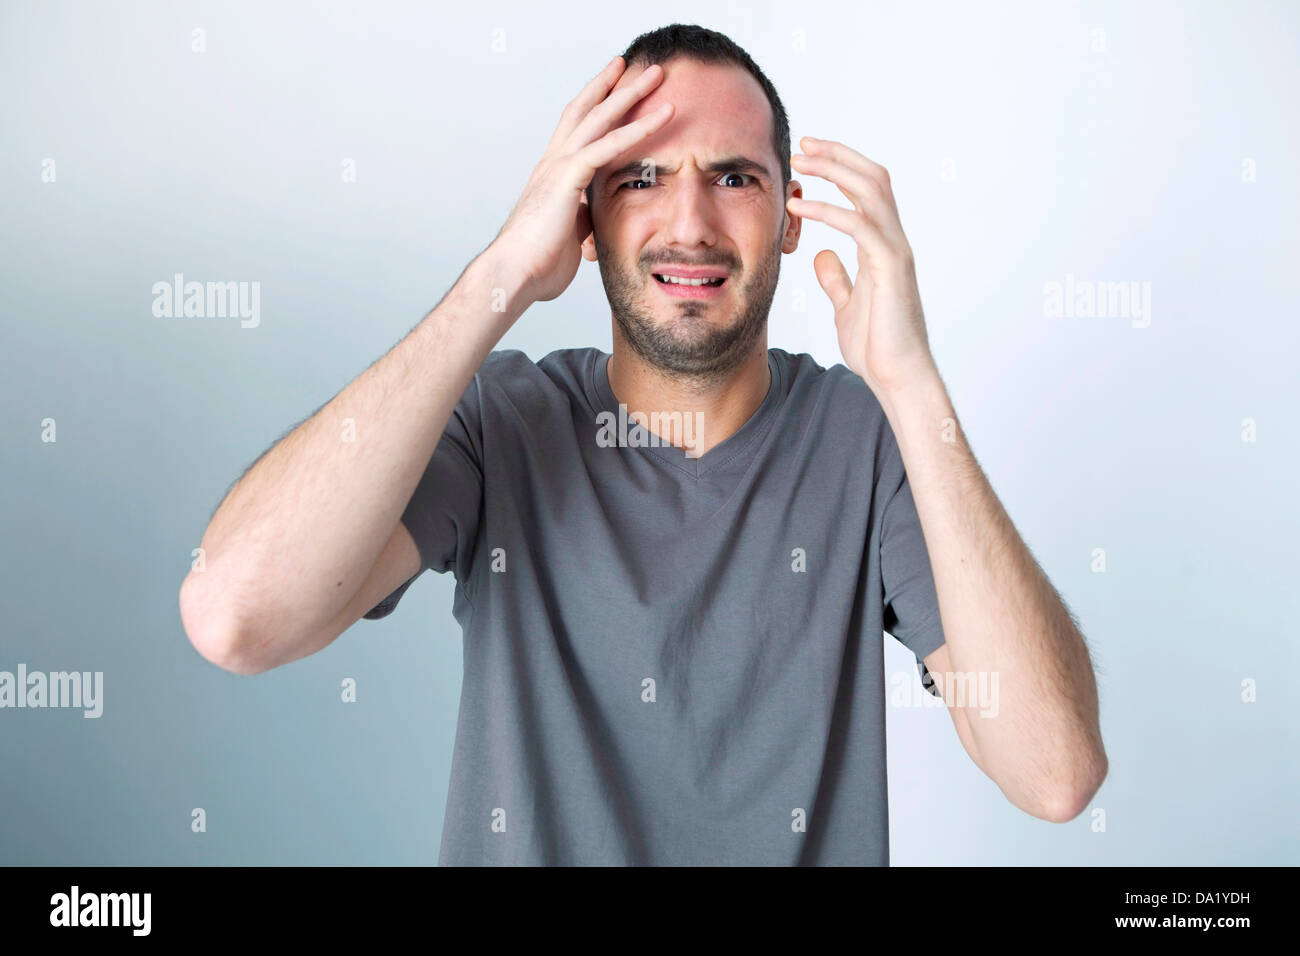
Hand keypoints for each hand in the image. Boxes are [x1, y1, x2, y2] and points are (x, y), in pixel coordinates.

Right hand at [490, 56, 674, 303]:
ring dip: (630, 93)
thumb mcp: (569, 238)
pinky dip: (639, 129)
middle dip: (610, 84)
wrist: (514, 275)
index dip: (595, 105)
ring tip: (656, 73)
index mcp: (553, 175)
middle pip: (585, 110)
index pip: (577, 129)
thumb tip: (591, 230)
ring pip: (599, 117)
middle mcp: (553, 162)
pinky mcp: (567, 179)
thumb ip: (582, 223)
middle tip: (633, 62)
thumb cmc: (537, 266)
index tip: (613, 85)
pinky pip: (608, 146)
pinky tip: (662, 116)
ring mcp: (558, 167)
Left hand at [788, 138, 937, 396]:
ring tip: (802, 162)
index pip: (867, 192)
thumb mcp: (847, 305)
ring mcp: (894, 252)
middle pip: (872, 179)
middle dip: (838, 156)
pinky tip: (801, 207)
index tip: (809, 157)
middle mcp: (893, 242)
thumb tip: (822, 254)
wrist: (898, 376)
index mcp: (882, 247)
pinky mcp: (890, 267)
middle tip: (804, 145)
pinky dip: (829, 210)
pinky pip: (859, 226)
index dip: (841, 168)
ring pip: (871, 191)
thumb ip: (837, 277)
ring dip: (835, 171)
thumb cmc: (877, 346)